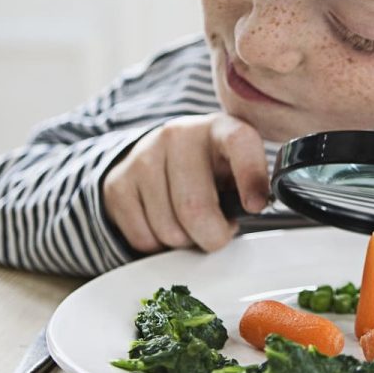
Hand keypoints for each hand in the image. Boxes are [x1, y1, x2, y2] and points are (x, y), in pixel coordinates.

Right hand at [102, 113, 271, 254]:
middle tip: (218, 233)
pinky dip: (159, 244)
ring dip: (185, 240)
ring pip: (168, 230)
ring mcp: (143, 157)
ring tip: (189, 222)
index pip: (239, 142)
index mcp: (218, 128)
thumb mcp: (236, 165)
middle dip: (213, 236)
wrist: (158, 154)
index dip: (250, 176)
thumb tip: (254, 209)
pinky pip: (143, 238)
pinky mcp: (118, 183)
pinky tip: (165, 221)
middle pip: (195, 208)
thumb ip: (250, 184)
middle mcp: (178, 136)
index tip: (255, 206)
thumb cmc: (210, 168)